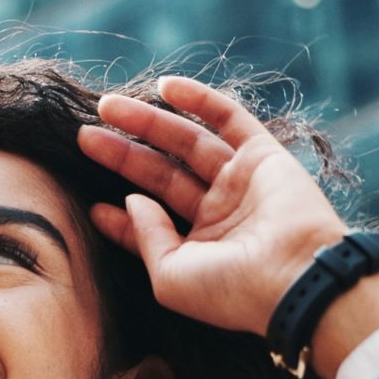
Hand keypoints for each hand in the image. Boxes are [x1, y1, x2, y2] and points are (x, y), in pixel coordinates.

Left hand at [78, 74, 351, 335]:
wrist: (294, 277)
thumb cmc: (230, 291)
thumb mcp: (170, 276)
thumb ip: (147, 238)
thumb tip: (130, 200)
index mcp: (200, 249)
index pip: (151, 224)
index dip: (119, 217)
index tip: (88, 204)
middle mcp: (220, 213)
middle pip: (161, 175)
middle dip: (122, 155)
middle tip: (84, 137)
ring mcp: (241, 181)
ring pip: (187, 143)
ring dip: (147, 122)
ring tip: (105, 106)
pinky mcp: (264, 155)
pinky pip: (228, 118)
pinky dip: (198, 100)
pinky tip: (162, 87)